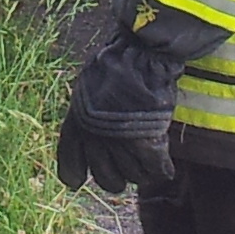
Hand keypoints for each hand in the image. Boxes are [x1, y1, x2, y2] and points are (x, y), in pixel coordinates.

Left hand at [55, 35, 180, 194]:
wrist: (138, 53)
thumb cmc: (116, 63)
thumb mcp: (87, 89)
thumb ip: (89, 117)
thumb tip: (95, 136)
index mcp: (77, 124)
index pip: (69, 166)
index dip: (75, 175)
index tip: (80, 180)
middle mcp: (93, 138)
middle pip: (106, 179)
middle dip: (118, 177)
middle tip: (129, 167)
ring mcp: (118, 143)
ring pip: (133, 177)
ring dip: (142, 171)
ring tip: (150, 159)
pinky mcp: (144, 144)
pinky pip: (154, 170)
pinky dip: (161, 169)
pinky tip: (165, 166)